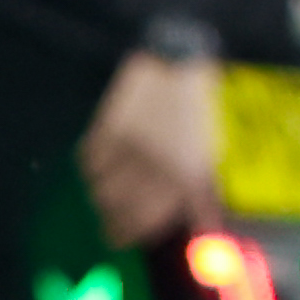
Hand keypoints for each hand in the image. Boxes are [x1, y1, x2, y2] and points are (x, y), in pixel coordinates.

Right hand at [77, 49, 219, 249]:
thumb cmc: (199, 114)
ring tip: (109, 189)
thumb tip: (201, 230)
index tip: (119, 237)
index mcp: (183, 175)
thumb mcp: (210, 157)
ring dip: (100, 192)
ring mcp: (129, 145)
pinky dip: (92, 167)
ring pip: (98, 186)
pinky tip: (103, 163)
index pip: (144, 220)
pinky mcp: (107, 127)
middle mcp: (154, 164)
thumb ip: (202, 198)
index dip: (127, 234)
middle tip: (109, 220)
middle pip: (116, 208)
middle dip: (110, 219)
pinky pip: (88, 159)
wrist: (176, 61)